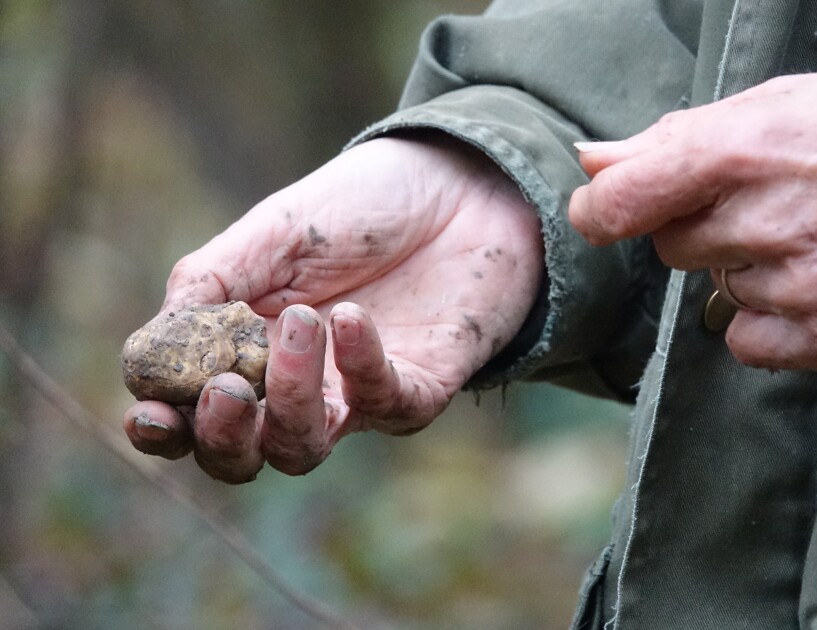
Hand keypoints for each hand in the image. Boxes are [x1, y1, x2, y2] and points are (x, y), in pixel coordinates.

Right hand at [122, 136, 542, 481]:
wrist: (459, 184)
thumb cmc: (359, 208)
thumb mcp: (271, 233)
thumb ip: (210, 284)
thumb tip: (147, 349)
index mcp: (244, 350)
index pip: (190, 416)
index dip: (163, 429)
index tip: (147, 415)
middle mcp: (296, 387)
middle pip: (242, 455)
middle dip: (223, 438)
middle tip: (226, 389)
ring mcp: (356, 395)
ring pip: (304, 448)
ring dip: (290, 399)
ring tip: (301, 322)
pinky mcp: (419, 389)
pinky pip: (383, 405)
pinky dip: (361, 367)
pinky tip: (352, 318)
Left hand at [568, 69, 816, 370]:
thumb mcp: (771, 105)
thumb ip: (672, 138)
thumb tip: (593, 161)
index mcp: (738, 151)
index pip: (623, 201)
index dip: (603, 209)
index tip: (609, 209)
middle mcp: (763, 221)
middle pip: (674, 247)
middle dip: (703, 226)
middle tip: (765, 200)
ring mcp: (798, 282)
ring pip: (720, 291)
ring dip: (748, 268)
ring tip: (810, 232)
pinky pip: (751, 343)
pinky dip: (770, 321)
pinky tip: (813, 283)